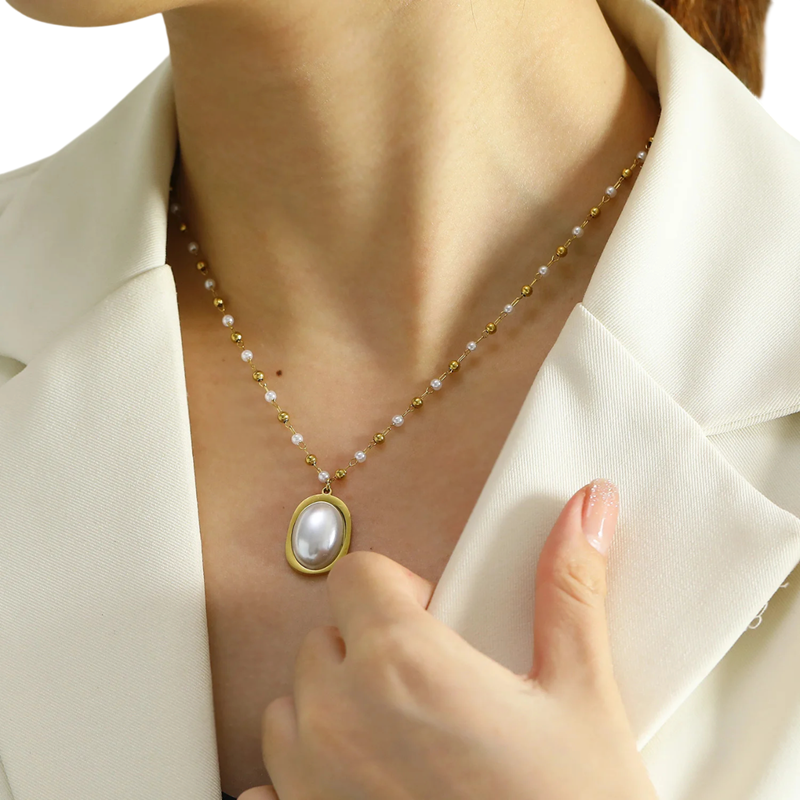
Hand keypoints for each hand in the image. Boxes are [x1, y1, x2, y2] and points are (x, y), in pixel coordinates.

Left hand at [239, 478, 657, 799]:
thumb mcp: (580, 698)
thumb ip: (570, 591)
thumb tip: (586, 509)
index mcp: (403, 662)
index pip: (355, 574)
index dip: (394, 587)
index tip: (430, 616)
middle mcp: (338, 717)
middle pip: (326, 639)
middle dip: (370, 650)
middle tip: (430, 690)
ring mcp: (306, 783)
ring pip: (292, 707)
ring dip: (333, 712)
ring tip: (400, 745)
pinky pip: (265, 787)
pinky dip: (301, 781)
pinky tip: (360, 792)